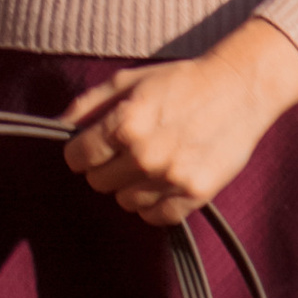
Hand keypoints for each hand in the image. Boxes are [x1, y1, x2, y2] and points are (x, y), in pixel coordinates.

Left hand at [62, 19, 297, 226]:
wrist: (240, 87)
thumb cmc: (181, 81)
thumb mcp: (129, 80)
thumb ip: (88, 104)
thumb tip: (58, 126)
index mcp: (126, 123)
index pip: (77, 158)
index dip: (80, 152)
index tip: (91, 147)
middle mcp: (146, 154)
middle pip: (98, 182)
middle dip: (105, 167)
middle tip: (127, 150)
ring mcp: (172, 177)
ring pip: (125, 202)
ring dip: (130, 186)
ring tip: (149, 163)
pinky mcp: (196, 193)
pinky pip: (156, 217)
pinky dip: (155, 204)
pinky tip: (163, 182)